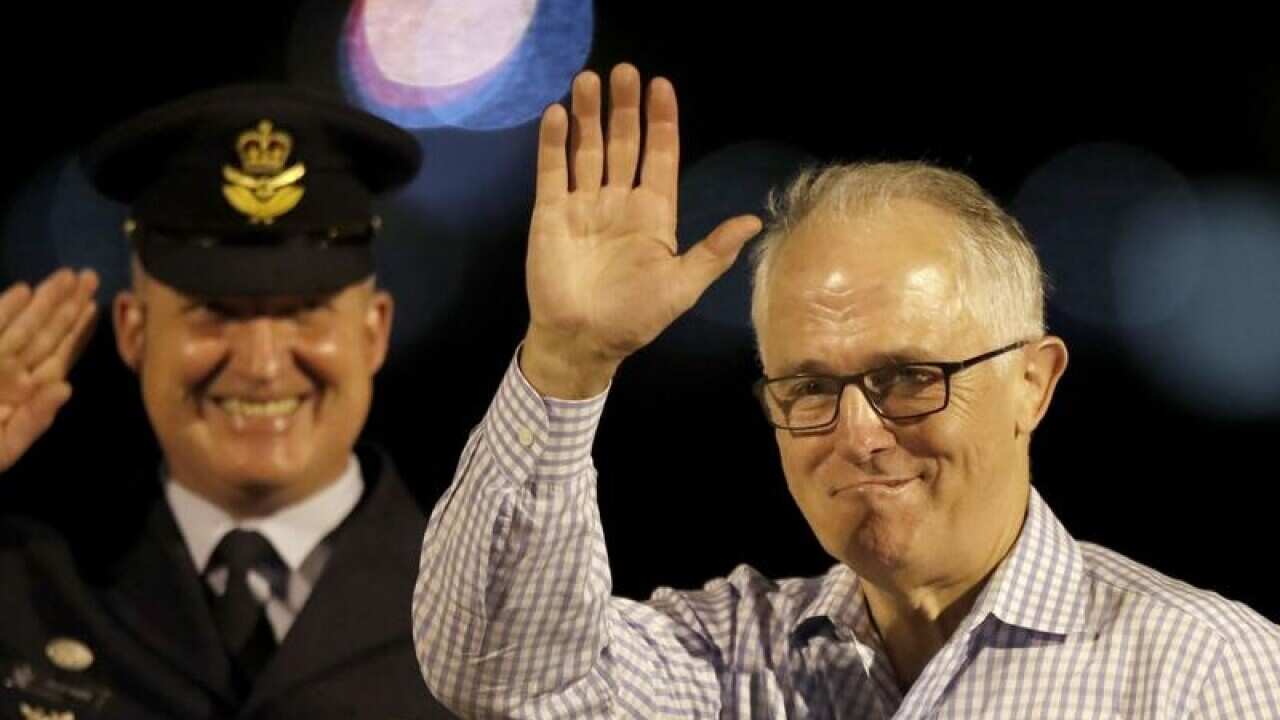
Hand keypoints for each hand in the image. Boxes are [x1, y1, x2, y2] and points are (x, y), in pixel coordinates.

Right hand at [0, 269, 98, 471]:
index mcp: (28, 391)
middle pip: (45, 334)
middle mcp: (14, 373)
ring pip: (23, 327)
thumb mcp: (7, 446)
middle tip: (90, 276)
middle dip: (67, 305)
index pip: (59, 355)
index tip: (96, 304)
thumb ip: (36, 419)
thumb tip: (66, 389)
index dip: (78, 330)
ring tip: (67, 276)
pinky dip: (4, 310)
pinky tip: (21, 290)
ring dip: (43, 301)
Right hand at [522, 64, 761, 398]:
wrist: (582, 341)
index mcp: (653, 214)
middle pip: (623, 144)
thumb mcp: (682, 286)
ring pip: (587, 150)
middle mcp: (619, 201)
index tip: (660, 86)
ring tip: (589, 80)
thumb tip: (753, 221)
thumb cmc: (635, 317)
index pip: (660, 157)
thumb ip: (712, 251)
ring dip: (588, 116)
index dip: (661, 122)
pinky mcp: (551, 214)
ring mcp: (583, 205)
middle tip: (624, 71)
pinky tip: (558, 115)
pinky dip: (554, 144)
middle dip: (624, 109)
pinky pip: (553, 171)